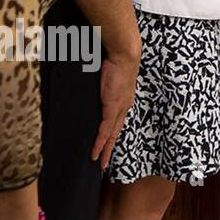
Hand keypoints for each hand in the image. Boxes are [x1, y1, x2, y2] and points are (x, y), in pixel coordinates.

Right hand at [91, 46, 139, 170]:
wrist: (124, 55)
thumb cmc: (115, 62)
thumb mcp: (108, 79)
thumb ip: (103, 87)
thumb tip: (94, 89)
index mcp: (124, 100)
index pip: (117, 122)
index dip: (112, 135)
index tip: (107, 147)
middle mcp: (124, 106)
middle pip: (116, 133)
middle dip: (110, 149)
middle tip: (104, 164)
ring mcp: (119, 108)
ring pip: (112, 135)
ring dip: (105, 151)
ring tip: (100, 164)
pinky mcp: (113, 107)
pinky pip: (105, 130)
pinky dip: (100, 143)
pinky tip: (95, 154)